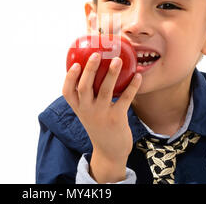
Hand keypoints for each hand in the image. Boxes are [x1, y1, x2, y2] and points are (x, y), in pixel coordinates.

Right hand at [62, 52, 141, 182]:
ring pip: (105, 90)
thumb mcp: (88, 112)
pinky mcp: (117, 119)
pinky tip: (138, 76)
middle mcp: (87, 110)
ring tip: (118, 60)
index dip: (69, 77)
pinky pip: (125, 99)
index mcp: (78, 107)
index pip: (67, 92)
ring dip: (112, 74)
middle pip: (85, 87)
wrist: (110, 151)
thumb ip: (88, 95)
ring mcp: (101, 115)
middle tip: (96, 54)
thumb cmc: (99, 124)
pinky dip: (132, 86)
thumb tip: (93, 69)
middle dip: (90, 69)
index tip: (75, 64)